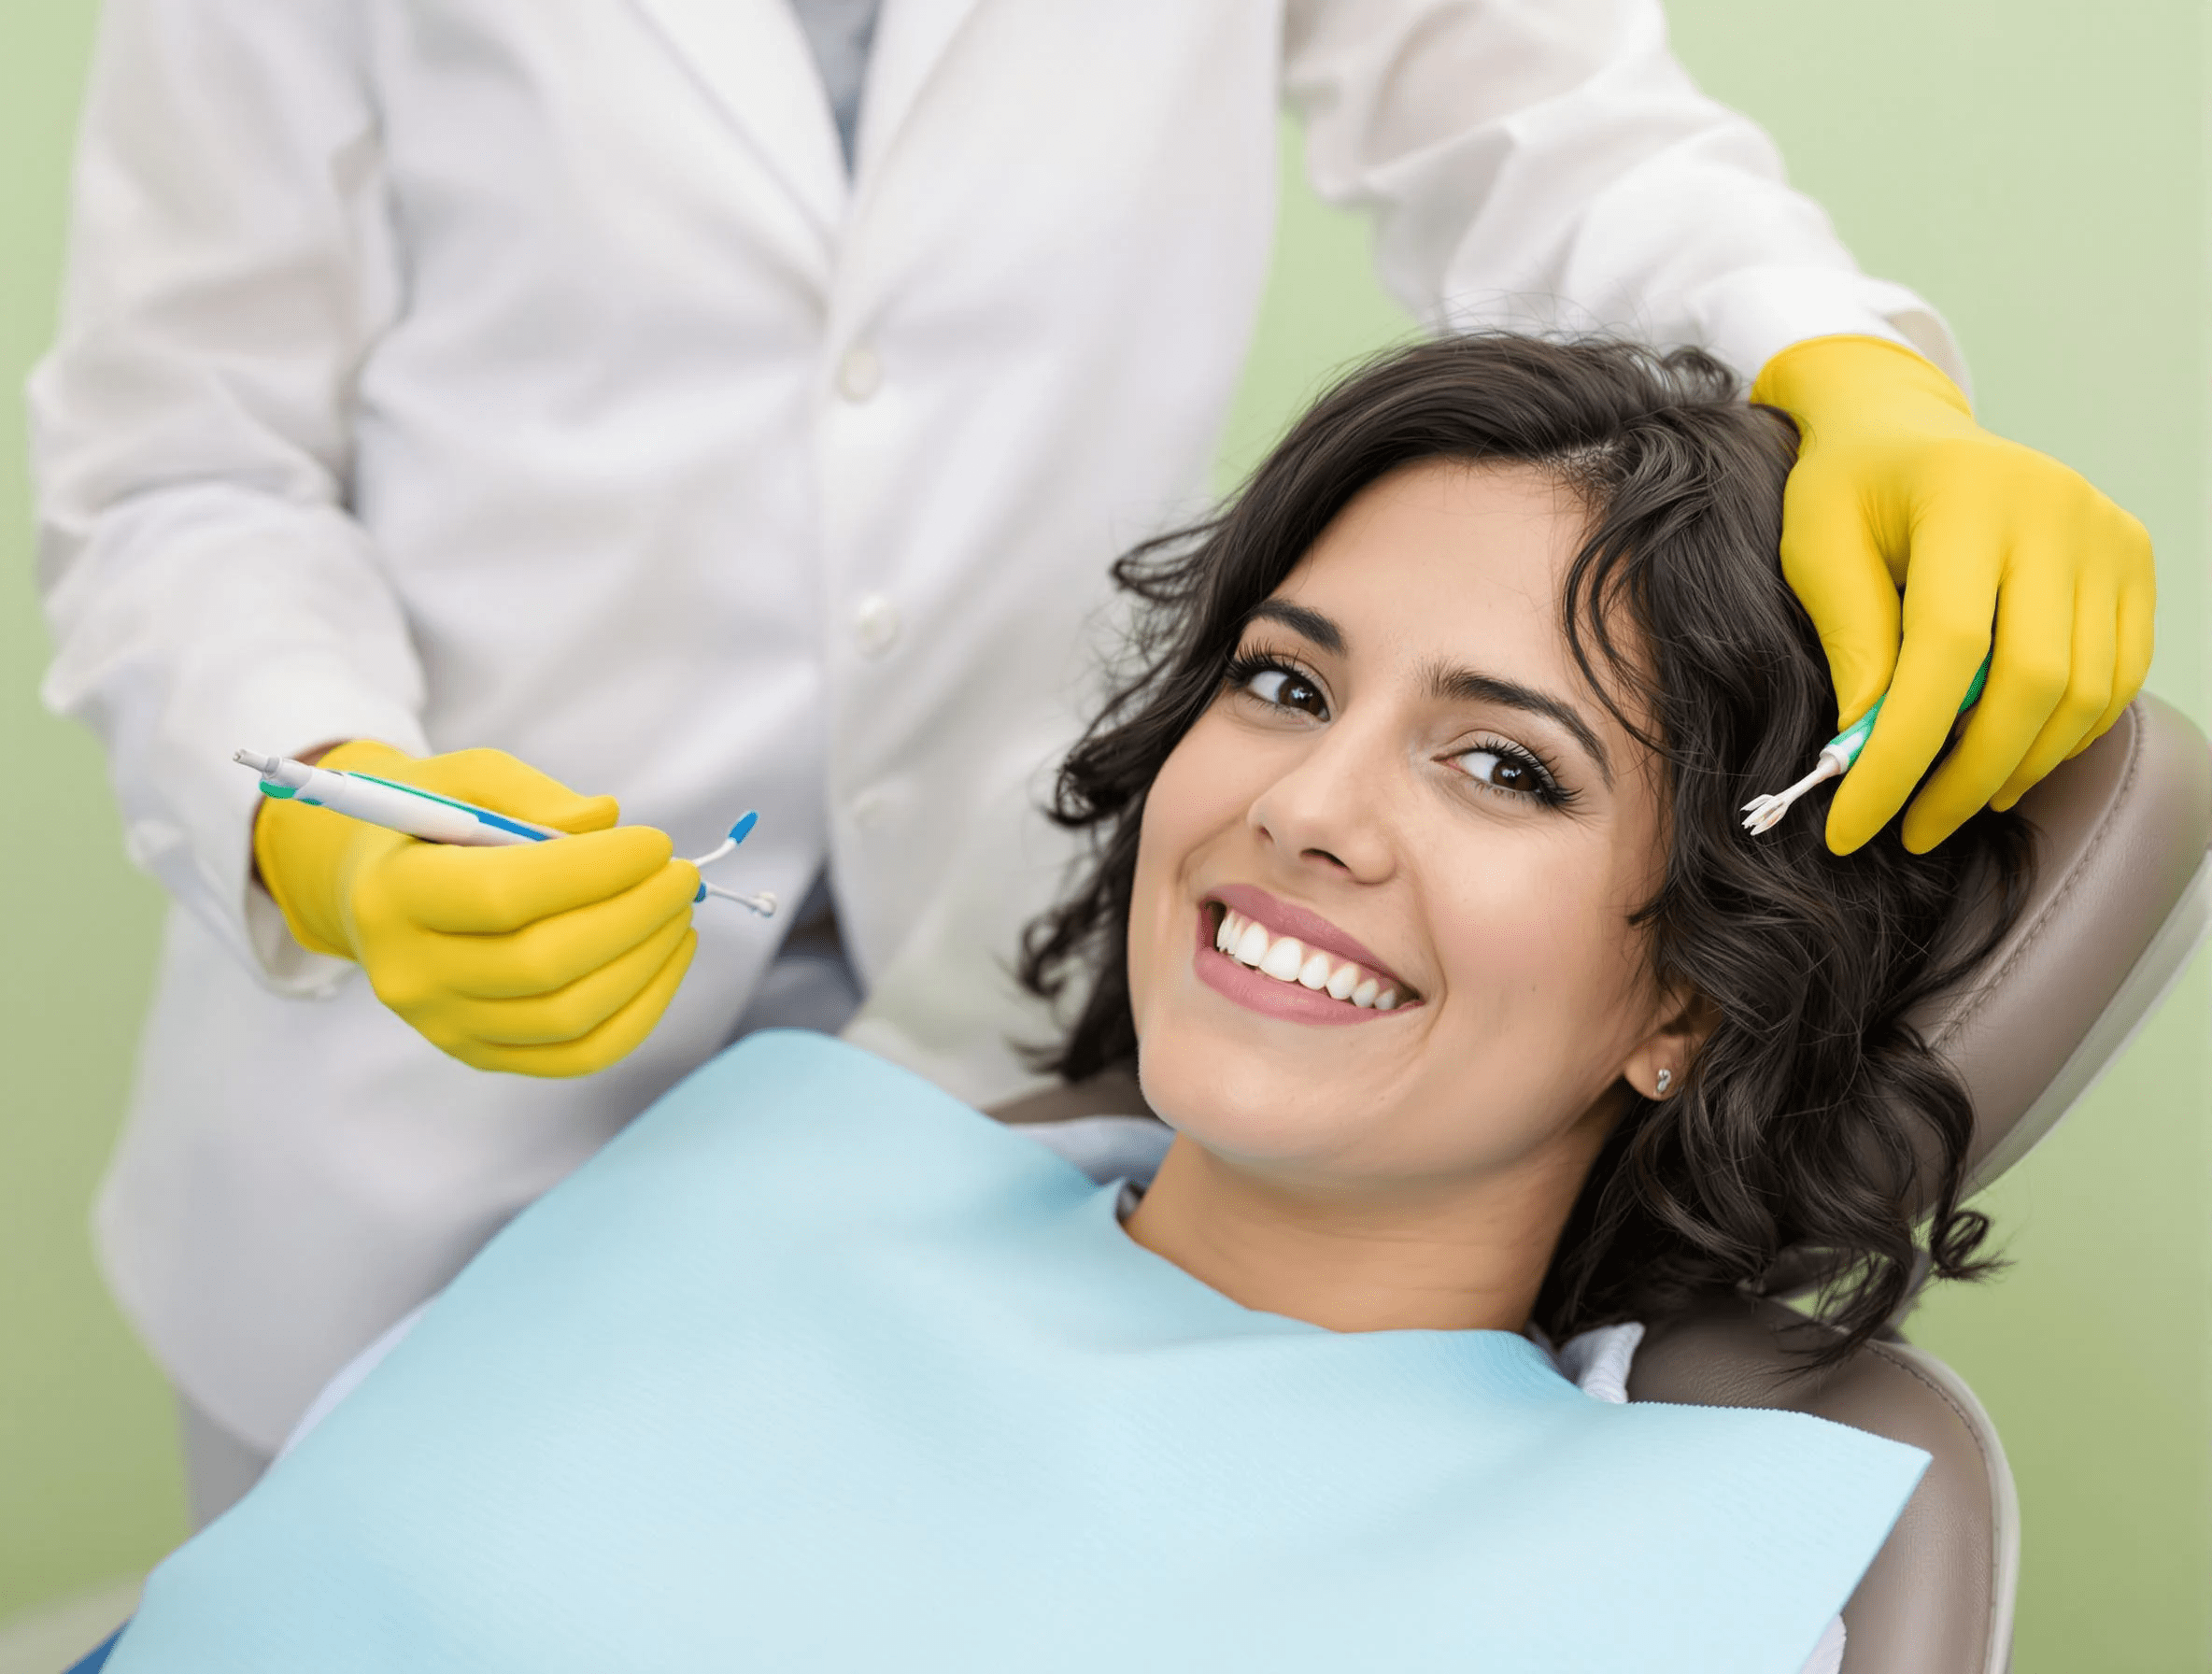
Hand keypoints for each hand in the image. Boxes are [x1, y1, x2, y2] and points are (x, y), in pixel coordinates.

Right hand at [254, 741, 698, 1075]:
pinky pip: (579, 1054)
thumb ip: (532, 793)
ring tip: (679, 912)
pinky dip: (642, 1009)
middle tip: (682, 877)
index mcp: (394, 895)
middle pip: (543, 963)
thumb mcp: (467, 778)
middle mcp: (409, 973)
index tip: (656, 844)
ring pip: (569, 1016)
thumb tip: (605, 820)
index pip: (504, 895)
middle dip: (634, 916)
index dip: (595, 870)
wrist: (377, 887)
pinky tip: (668, 956)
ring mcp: (443, 1026)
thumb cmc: (436, 822)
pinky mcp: (479, 1055)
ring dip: (647, 962)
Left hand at [1752, 335, 2154, 853]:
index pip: (1947, 649)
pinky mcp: (2132, 563)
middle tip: (1911, 829)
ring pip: (2085, 693)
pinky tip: (2006, 757)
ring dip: (2017, 766)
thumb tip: (1867, 749)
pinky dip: (2063, 735)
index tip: (1851, 825)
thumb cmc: (1849, 489)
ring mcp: (2107, 535)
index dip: (1901, 751)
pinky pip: (2118, 678)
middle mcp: (2057, 509)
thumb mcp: (1818, 549)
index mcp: (1969, 494)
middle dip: (1966, 776)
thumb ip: (1850, 639)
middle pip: (2032, 681)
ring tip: (1951, 798)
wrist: (1907, 431)